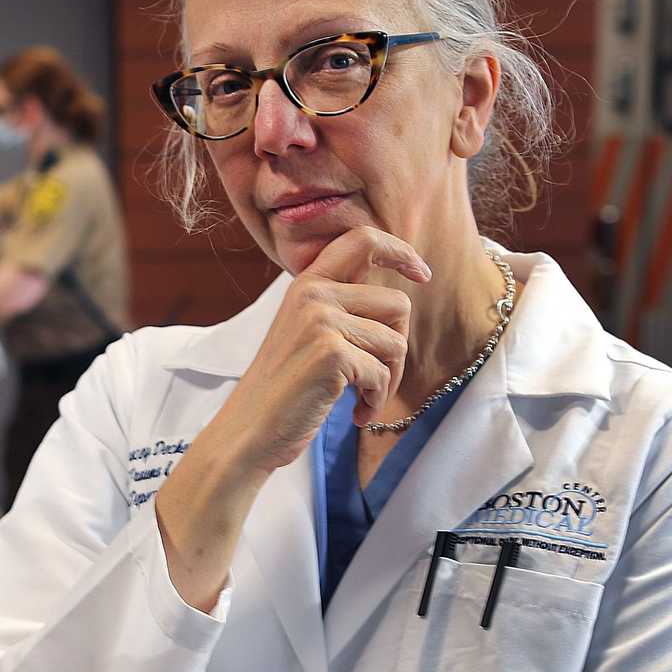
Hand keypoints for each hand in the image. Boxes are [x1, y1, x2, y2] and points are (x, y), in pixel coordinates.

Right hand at [199, 225, 429, 475]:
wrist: (249, 430)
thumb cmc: (284, 390)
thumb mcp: (306, 333)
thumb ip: (341, 309)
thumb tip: (400, 303)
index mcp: (307, 283)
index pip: (363, 241)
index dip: (401, 251)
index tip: (423, 273)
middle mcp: (313, 294)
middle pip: (398, 304)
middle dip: (398, 348)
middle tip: (378, 379)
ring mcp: (321, 321)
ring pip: (396, 342)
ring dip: (389, 380)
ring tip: (363, 399)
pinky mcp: (331, 353)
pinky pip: (382, 374)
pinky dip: (376, 400)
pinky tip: (356, 413)